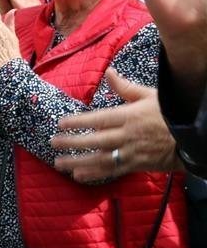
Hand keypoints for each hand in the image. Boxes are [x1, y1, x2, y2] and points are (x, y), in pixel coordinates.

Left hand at [51, 69, 180, 180]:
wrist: (193, 138)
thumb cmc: (170, 114)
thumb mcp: (150, 96)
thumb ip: (125, 88)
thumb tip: (108, 72)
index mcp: (129, 117)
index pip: (98, 119)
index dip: (78, 121)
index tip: (60, 123)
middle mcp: (127, 136)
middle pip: (95, 140)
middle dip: (72, 143)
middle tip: (53, 143)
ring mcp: (131, 153)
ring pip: (101, 159)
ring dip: (78, 162)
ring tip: (59, 163)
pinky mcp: (137, 166)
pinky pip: (113, 171)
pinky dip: (95, 174)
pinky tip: (79, 176)